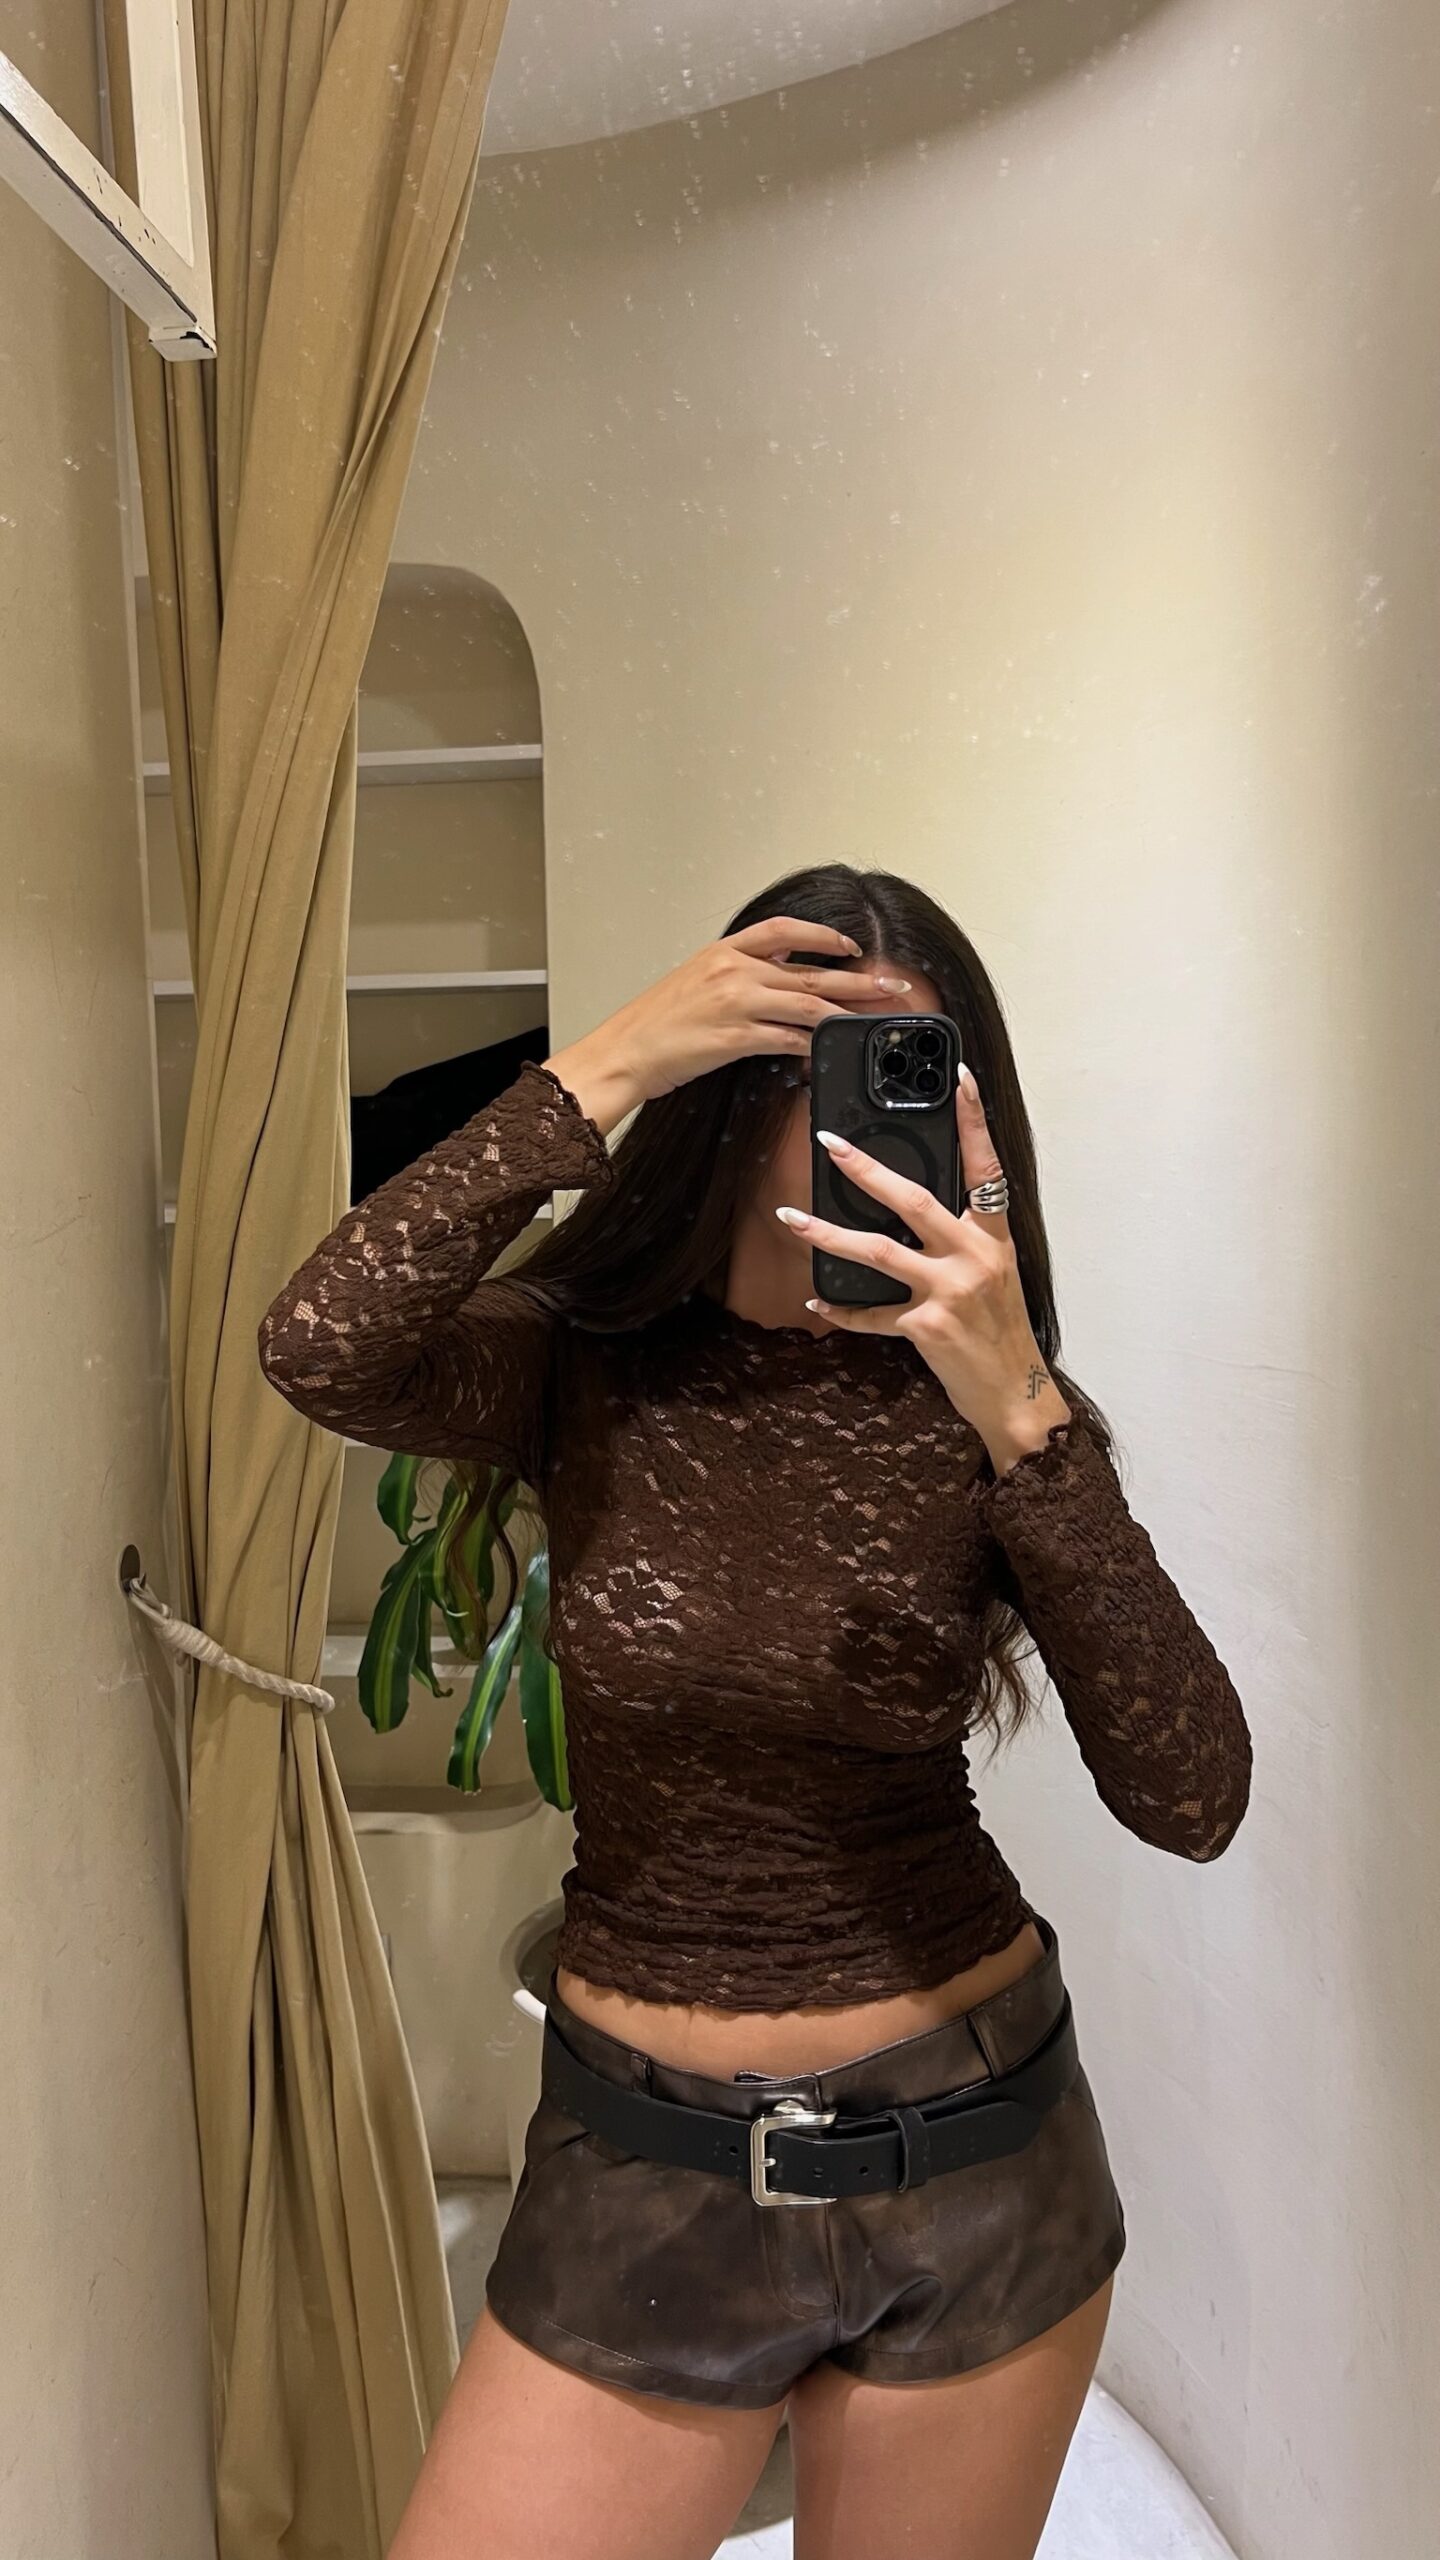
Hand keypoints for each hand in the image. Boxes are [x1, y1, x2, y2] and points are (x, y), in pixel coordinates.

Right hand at [545, 917, 912, 1129]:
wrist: (625, 1052)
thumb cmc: (654, 1024)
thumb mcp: (694, 982)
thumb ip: (736, 975)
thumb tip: (775, 980)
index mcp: (724, 952)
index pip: (785, 930)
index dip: (823, 934)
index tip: (852, 946)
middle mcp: (734, 971)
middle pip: (812, 971)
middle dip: (859, 980)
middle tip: (892, 987)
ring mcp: (737, 1003)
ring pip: (808, 1004)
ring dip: (846, 1014)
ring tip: (873, 1022)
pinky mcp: (736, 1037)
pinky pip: (788, 1039)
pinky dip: (812, 1045)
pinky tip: (829, 1051)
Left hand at [772, 1063, 1073, 1472]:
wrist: (1017, 1396)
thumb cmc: (1003, 1334)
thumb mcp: (996, 1276)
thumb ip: (963, 1242)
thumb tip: (914, 1212)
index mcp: (994, 1238)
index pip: (986, 1166)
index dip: (973, 1120)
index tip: (958, 1078)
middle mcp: (974, 1258)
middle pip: (914, 1200)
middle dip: (867, 1168)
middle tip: (830, 1143)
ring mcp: (950, 1292)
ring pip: (878, 1251)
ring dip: (827, 1234)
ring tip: (790, 1218)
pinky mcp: (926, 1327)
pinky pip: (871, 1314)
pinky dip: (842, 1310)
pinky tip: (817, 1301)